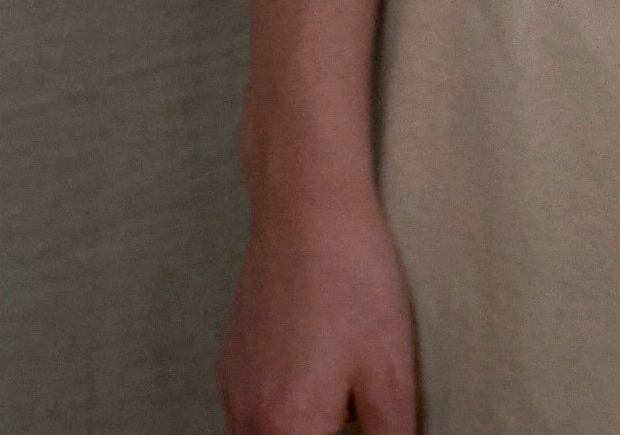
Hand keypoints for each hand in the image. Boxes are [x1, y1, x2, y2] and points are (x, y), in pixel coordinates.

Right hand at [220, 186, 422, 434]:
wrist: (304, 207)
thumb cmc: (352, 282)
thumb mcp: (390, 373)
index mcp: (289, 429)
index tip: (363, 426)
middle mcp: (247, 418)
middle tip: (355, 416)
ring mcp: (232, 389)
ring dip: (300, 433)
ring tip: (340, 411)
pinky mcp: (230, 362)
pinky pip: (250, 417)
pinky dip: (281, 420)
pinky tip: (318, 386)